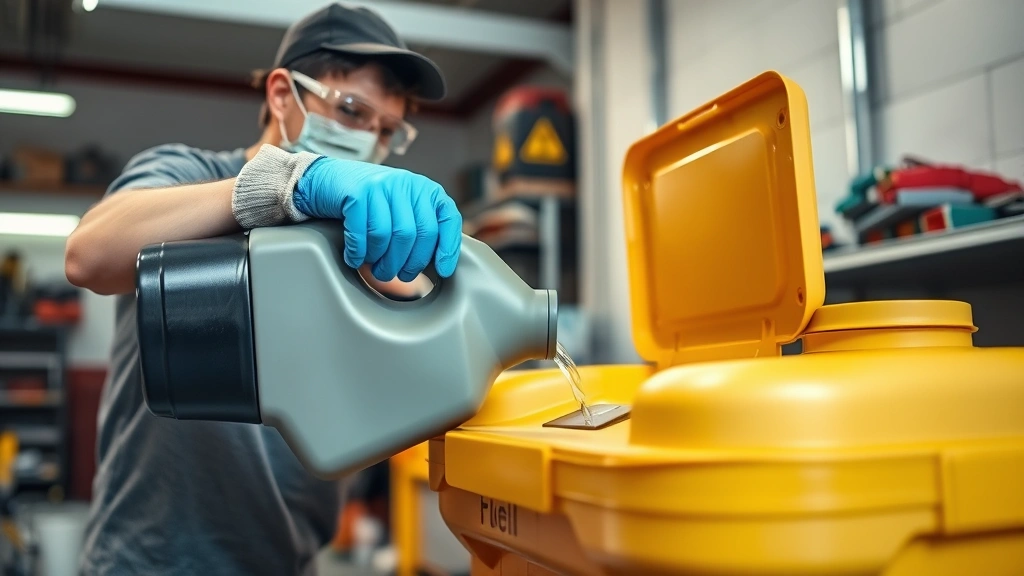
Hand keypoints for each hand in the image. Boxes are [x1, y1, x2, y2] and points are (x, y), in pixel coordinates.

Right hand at [294, 157, 461, 280]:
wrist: (328, 181)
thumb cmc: (370, 204)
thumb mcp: (402, 210)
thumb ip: (421, 227)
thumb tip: (440, 264)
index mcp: (425, 189)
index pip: (447, 219)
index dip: (447, 249)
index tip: (442, 272)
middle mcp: (406, 184)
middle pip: (416, 234)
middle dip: (408, 263)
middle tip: (397, 275)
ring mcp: (381, 186)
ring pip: (389, 236)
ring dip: (381, 261)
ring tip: (375, 268)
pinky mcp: (357, 193)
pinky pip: (363, 234)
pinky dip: (359, 253)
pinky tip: (355, 258)